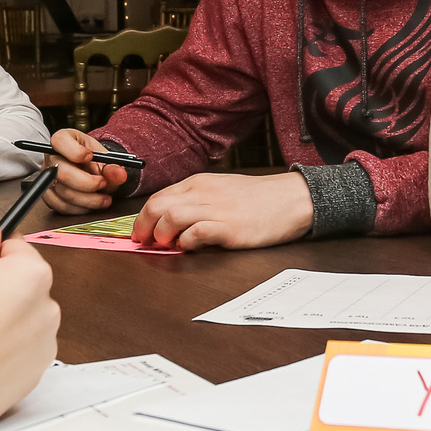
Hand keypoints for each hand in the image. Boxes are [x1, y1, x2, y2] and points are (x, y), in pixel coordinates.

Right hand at [41, 127, 130, 214]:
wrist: (90, 171)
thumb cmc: (93, 160)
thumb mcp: (104, 158)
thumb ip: (112, 166)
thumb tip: (119, 173)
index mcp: (63, 140)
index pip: (60, 141)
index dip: (75, 151)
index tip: (91, 157)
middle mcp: (51, 158)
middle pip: (61, 172)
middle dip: (87, 183)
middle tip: (103, 183)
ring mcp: (48, 177)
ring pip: (63, 192)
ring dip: (88, 199)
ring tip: (103, 198)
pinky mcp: (49, 195)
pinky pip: (61, 206)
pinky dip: (80, 208)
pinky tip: (91, 204)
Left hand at [133, 171, 312, 250]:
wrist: (290, 199)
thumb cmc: (257, 199)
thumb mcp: (221, 191)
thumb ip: (197, 202)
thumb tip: (172, 222)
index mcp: (199, 183)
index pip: (159, 197)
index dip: (143, 217)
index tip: (140, 233)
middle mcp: (203, 193)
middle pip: (157, 205)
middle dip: (143, 226)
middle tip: (144, 243)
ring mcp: (216, 209)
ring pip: (171, 216)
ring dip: (162, 234)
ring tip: (166, 246)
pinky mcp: (229, 227)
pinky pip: (197, 232)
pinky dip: (187, 242)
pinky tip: (190, 247)